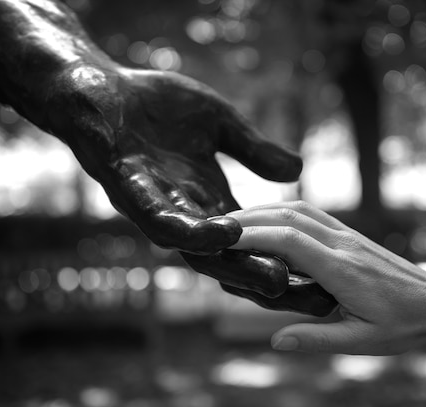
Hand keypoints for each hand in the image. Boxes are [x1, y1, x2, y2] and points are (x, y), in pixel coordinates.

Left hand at [43, 63, 332, 306]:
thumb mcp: (220, 124)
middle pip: (230, 257)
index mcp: (208, 200)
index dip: (283, 259)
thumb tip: (296, 172)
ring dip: (235, 264)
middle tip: (311, 298)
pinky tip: (223, 232)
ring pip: (196, 248)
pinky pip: (160, 217)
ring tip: (275, 278)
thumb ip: (253, 150)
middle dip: (267, 276)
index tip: (325, 279)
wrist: (100, 89)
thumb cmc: (159, 105)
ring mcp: (156, 206)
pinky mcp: (127, 189)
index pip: (250, 239)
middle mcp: (185, 213)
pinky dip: (191, 230)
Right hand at [228, 201, 425, 353]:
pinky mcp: (350, 235)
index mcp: (343, 270)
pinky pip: (310, 214)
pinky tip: (267, 221)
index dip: (254, 235)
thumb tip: (276, 341)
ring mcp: (347, 235)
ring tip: (234, 221)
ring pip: (298, 209)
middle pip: (288, 216)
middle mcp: (343, 244)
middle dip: (249, 217)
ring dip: (264, 209)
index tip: (224, 237)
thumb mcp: (362, 341)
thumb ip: (317, 339)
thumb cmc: (404, 325)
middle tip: (216, 227)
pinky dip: (282, 212)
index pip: (289, 241)